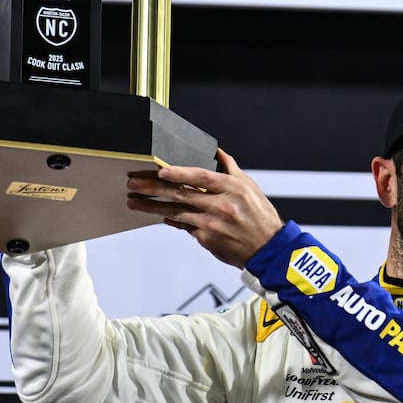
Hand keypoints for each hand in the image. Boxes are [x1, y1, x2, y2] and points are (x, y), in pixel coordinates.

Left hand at [127, 149, 284, 267]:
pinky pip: (185, 227)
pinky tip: (160, 216)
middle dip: (153, 189)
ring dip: (153, 207)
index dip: (179, 173)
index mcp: (231, 188)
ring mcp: (212, 224)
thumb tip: (216, 152)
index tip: (161, 171)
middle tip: (134, 184)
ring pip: (176, 212)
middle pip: (181, 194)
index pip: (201, 177)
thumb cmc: (260, 217)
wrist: (268, 250)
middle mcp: (221, 205)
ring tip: (135, 202)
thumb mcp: (249, 187)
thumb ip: (230, 168)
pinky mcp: (207, 240)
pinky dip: (172, 220)